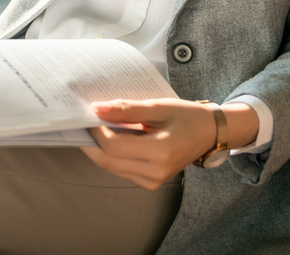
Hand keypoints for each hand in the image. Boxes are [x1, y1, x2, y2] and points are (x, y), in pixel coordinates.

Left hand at [81, 99, 218, 190]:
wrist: (208, 133)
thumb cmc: (186, 116)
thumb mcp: (157, 107)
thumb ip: (126, 110)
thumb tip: (96, 109)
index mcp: (160, 152)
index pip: (113, 146)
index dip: (95, 131)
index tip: (87, 114)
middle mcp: (156, 172)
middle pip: (108, 160)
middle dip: (91, 142)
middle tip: (81, 122)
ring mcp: (153, 181)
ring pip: (111, 167)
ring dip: (99, 149)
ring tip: (94, 128)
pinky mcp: (150, 183)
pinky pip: (121, 170)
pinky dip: (111, 155)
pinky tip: (110, 139)